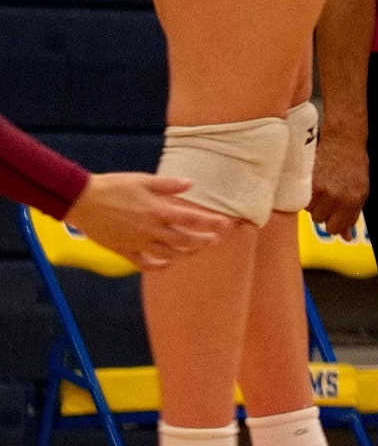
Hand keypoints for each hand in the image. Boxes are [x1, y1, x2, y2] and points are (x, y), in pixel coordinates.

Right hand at [65, 172, 237, 268]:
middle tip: (215, 239)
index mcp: (157, 210)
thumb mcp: (143, 180)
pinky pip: (144, 264)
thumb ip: (169, 184)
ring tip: (196, 250)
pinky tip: (167, 263)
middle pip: (184, 241)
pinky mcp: (123, 250)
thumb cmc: (113, 186)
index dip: (211, 223)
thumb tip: (191, 184)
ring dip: (186, 254)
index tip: (226, 225)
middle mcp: (149, 229)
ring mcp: (136, 242)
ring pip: (168, 254)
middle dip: (203, 241)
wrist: (82, 201)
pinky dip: (159, 265)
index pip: (191, 219)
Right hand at [309, 131, 369, 239]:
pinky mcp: (305, 183)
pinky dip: (304, 193)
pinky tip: (313, 182)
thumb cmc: (353, 164)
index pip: (335, 229)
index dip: (333, 222)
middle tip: (329, 193)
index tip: (333, 214)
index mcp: (352, 201)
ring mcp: (319, 190)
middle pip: (320, 220)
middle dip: (323, 209)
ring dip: (313, 202)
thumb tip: (346, 237)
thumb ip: (352, 215)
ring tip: (321, 185)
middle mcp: (336, 197)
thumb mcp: (360, 191)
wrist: (343, 141)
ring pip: (308, 210)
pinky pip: (300, 199)